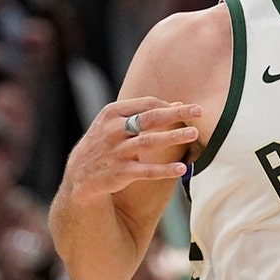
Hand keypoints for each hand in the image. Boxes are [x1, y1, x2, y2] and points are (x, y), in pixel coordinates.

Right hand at [64, 98, 200, 202]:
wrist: (80, 174)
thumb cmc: (106, 142)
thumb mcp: (117, 123)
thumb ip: (145, 113)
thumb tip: (179, 104)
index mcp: (112, 113)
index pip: (147, 104)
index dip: (170, 106)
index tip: (192, 108)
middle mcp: (113, 130)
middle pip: (149, 118)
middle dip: (175, 113)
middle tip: (199, 111)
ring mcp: (116, 152)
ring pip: (149, 142)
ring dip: (173, 137)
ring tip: (194, 134)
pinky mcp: (120, 172)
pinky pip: (146, 170)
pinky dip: (164, 169)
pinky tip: (181, 168)